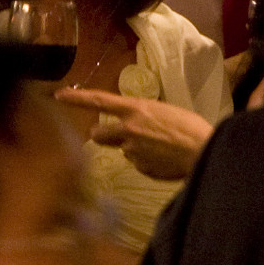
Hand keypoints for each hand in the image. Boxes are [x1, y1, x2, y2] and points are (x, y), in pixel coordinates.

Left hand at [53, 89, 212, 180]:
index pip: (99, 101)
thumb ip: (142, 117)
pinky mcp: (141, 169)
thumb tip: (134, 127)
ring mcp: (132, 152)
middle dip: (101, 134)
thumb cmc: (190, 126)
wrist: (204, 151)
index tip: (58, 95)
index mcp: (135, 109)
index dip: (76, 98)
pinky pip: (138, 163)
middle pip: (98, 133)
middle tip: (113, 134)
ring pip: (123, 149)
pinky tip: (164, 159)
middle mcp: (128, 130)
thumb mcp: (164, 111)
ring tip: (158, 147)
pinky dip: (146, 161)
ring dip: (132, 148)